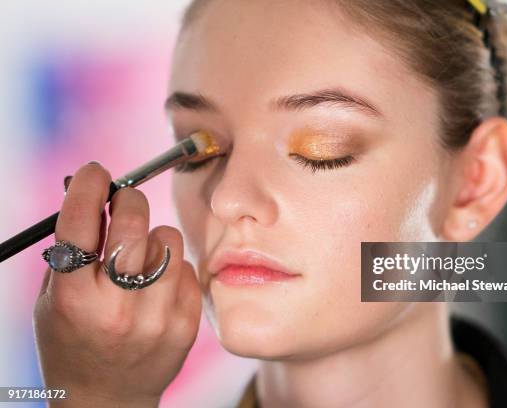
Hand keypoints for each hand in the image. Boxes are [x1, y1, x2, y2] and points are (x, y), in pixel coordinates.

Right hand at [33, 162, 201, 406]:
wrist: (105, 398)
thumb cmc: (73, 339)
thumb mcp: (55, 298)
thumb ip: (73, 248)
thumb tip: (97, 192)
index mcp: (73, 299)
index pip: (80, 223)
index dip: (88, 186)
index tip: (95, 171)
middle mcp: (116, 308)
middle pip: (133, 222)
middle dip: (128, 199)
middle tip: (124, 200)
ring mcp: (156, 317)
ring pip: (168, 238)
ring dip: (152, 236)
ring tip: (140, 255)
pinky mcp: (185, 324)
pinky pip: (185, 266)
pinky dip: (170, 265)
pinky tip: (156, 285)